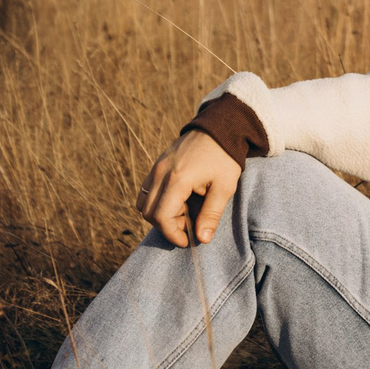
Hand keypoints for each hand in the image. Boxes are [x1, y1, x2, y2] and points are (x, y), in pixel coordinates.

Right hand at [136, 128, 241, 246]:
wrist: (221, 127)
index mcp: (177, 179)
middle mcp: (160, 173)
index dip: (172, 234)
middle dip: (167, 225)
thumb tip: (202, 239)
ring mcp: (156, 167)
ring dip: (161, 213)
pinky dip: (158, 201)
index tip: (188, 240)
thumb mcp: (224, 187)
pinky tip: (180, 198)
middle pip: (148, 212)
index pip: (161, 217)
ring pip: (144, 202)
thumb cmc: (225, 157)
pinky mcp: (157, 164)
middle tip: (190, 223)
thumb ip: (211, 214)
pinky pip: (147, 190)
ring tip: (186, 209)